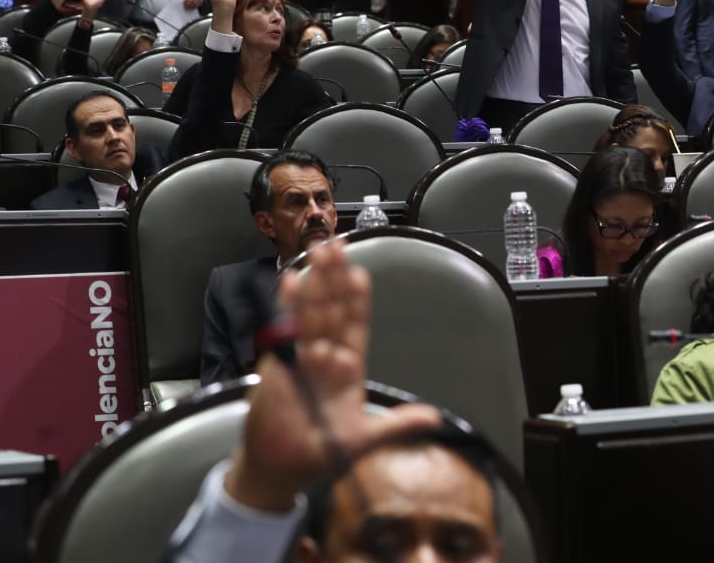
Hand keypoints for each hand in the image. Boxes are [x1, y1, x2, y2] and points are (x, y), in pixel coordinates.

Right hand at [224, 240, 441, 510]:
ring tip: (318, 251)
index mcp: (349, 366)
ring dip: (315, 282)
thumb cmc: (323, 450)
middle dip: (334, 278)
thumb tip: (434, 417)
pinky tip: (289, 281)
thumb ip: (398, 424)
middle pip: (333, 309)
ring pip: (311, 312)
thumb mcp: (366, 438)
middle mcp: (326, 354)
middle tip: (336, 245)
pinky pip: (284, 330)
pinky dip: (286, 306)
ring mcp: (301, 355)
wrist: (283, 469)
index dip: (358, 302)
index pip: (356, 326)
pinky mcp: (278, 363)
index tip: (361, 276)